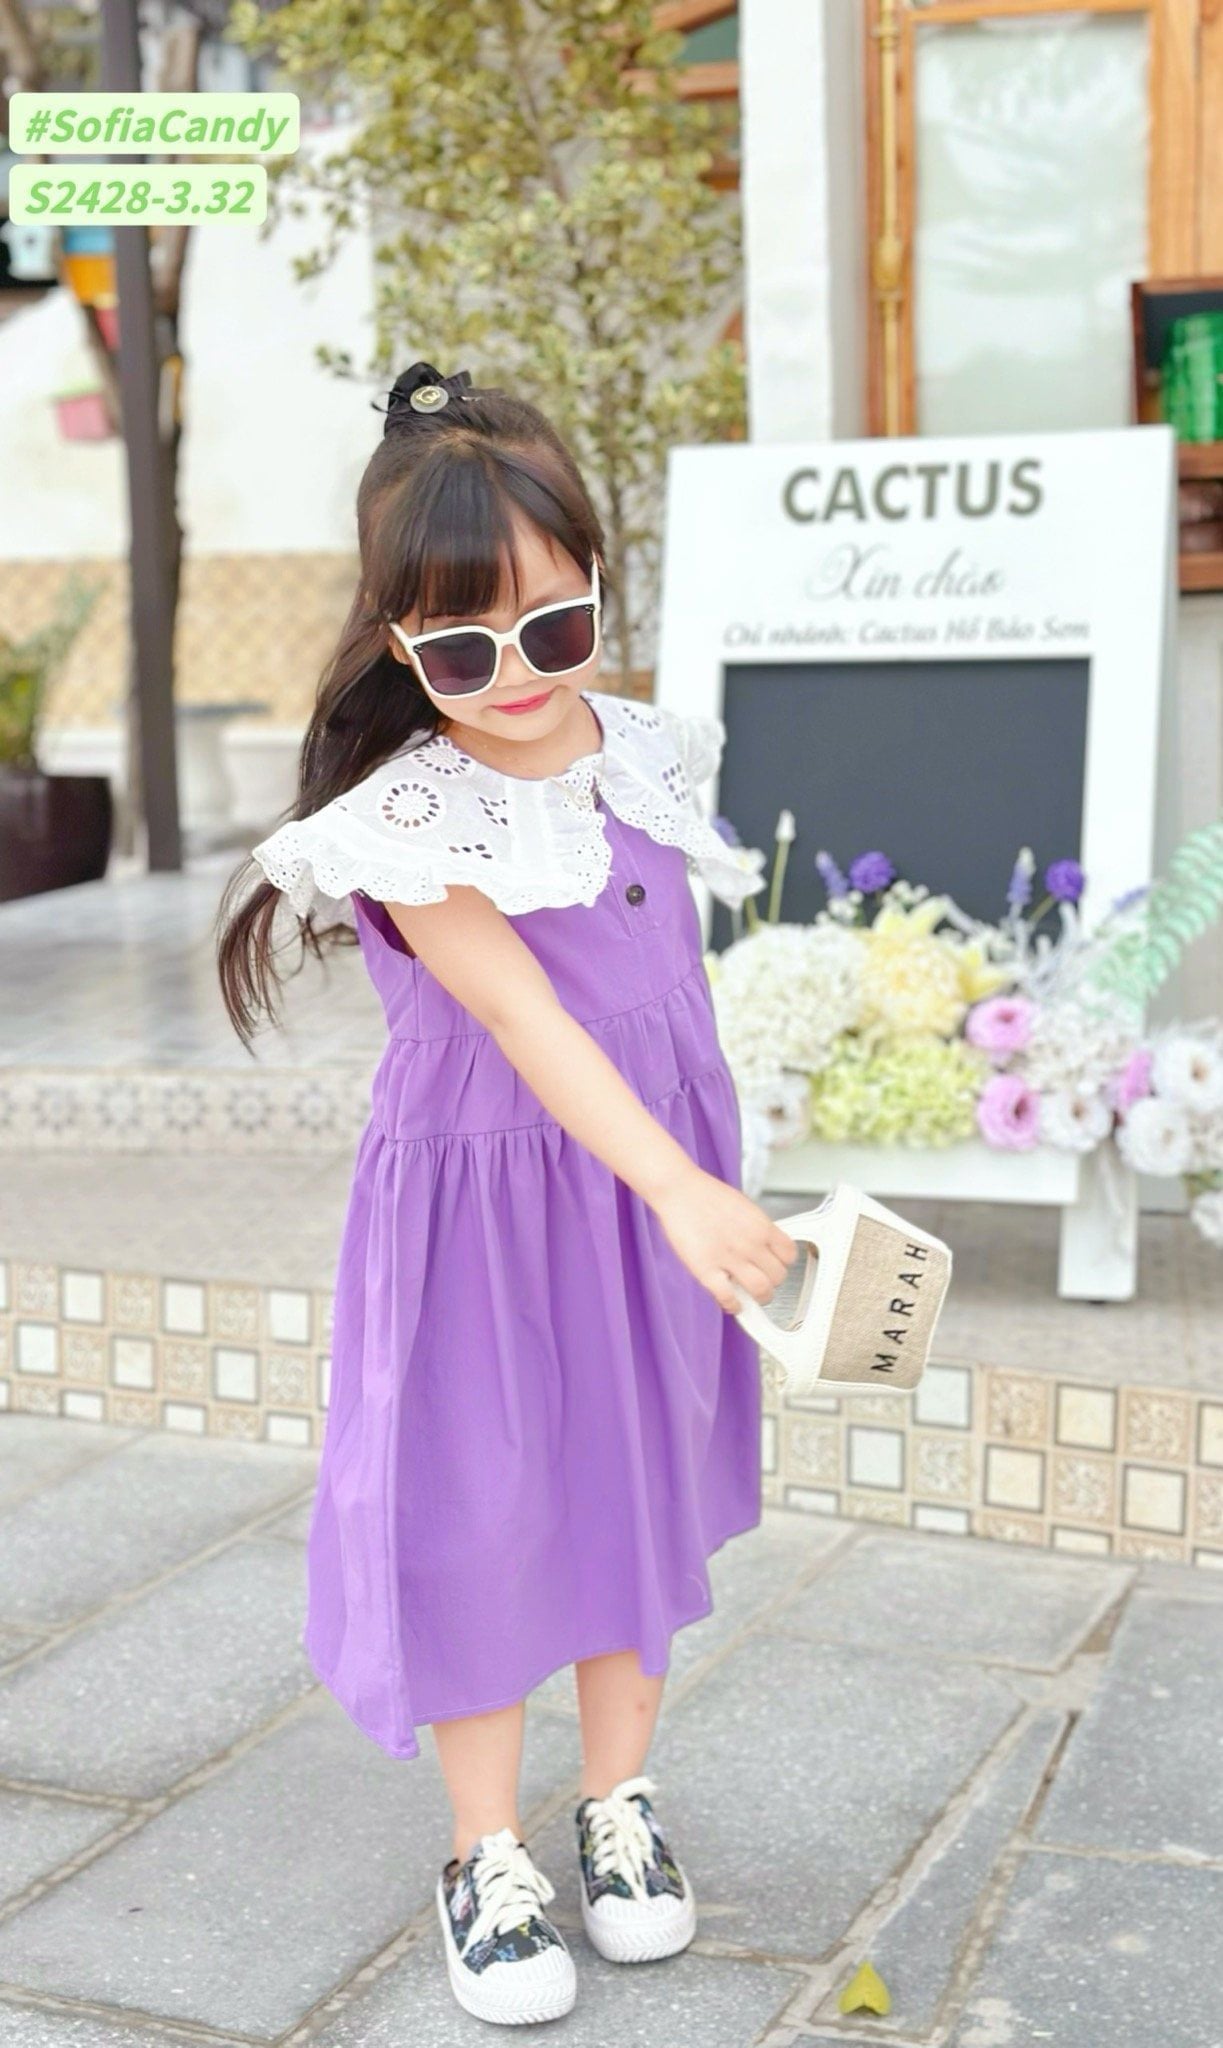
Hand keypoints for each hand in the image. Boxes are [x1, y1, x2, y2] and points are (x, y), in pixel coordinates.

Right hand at [652, 1166, 800, 1313]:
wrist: (679, 1190)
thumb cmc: (706, 1195)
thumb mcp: (744, 1206)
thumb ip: (756, 1229)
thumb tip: (763, 1247)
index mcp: (761, 1226)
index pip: (789, 1254)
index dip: (784, 1263)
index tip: (777, 1266)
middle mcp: (750, 1243)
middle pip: (778, 1276)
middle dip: (772, 1282)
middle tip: (764, 1282)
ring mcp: (730, 1258)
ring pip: (761, 1290)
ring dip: (759, 1297)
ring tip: (752, 1297)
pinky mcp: (706, 1270)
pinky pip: (728, 1297)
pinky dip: (733, 1305)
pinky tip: (732, 1303)